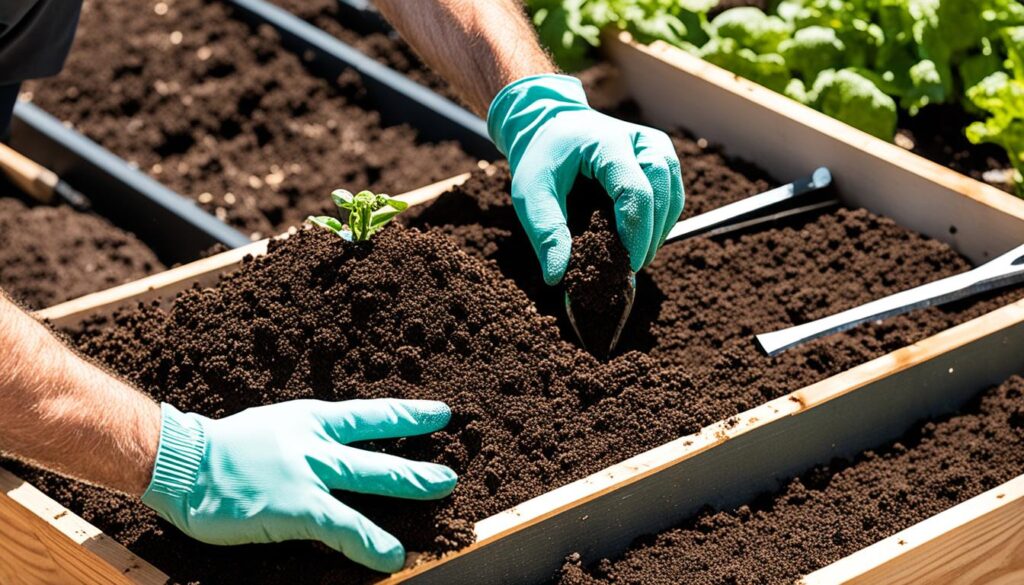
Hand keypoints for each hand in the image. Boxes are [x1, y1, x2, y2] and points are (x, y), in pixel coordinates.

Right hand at [141, 399, 456, 572]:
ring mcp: (307, 473)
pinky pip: (343, 526)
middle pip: (378, 452)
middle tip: (450, 473)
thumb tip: (325, 457)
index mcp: (307, 420)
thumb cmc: (220, 449)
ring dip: (409, 485)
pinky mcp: (295, 506)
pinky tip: (392, 555)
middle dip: (417, 463)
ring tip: (441, 493)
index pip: (369, 416)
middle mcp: (314, 442)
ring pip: (370, 478)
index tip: (440, 415)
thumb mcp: (270, 430)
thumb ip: (301, 443)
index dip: (407, 417)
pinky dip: (369, 540)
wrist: (181, 459)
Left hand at [487, 74, 684, 284]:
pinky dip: (661, 221)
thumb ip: (545, 232)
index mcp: (607, 143)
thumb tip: (557, 275)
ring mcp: (654, 146)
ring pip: (674, 195)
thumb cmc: (542, 158)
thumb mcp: (531, 194)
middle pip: (662, 193)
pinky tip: (641, 240)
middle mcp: (638, 140)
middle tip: (630, 267)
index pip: (635, 192)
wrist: (550, 125)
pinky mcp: (659, 155)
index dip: (636, 234)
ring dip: (659, 231)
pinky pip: (672, 194)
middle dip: (650, 237)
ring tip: (635, 256)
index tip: (626, 266)